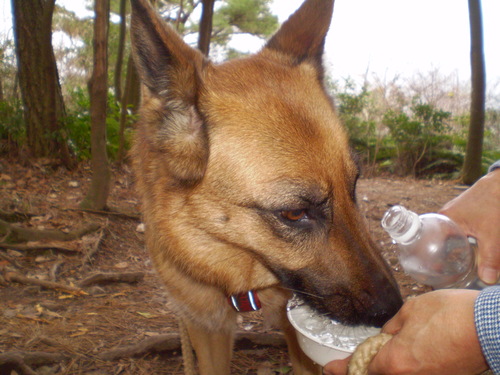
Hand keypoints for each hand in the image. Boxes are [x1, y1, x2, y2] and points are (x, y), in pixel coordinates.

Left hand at [323, 290, 487, 374]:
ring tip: (375, 357)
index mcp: (395, 361)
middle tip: (346, 365)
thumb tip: (386, 337)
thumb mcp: (411, 311)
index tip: (330, 369)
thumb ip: (392, 328)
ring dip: (383, 369)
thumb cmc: (451, 315)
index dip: (343, 369)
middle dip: (362, 370)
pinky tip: (401, 358)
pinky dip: (401, 369)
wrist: (490, 328)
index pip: (361, 369)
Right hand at [438, 169, 499, 283]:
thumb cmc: (493, 203)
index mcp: (442, 221)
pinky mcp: (464, 213)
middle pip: (437, 240)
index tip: (434, 271)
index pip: (425, 241)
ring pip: (449, 236)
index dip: (428, 257)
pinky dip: (462, 240)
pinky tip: (470, 249)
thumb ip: (490, 258)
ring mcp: (454, 214)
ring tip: (457, 264)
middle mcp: (444, 217)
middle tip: (447, 272)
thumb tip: (487, 280)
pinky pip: (458, 230)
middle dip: (443, 256)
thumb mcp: (492, 235)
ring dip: (453, 248)